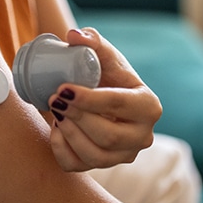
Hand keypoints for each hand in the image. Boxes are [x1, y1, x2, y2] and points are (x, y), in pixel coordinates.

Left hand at [48, 28, 162, 171]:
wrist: (100, 91)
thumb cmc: (104, 69)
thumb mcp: (102, 51)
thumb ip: (91, 39)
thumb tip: (73, 36)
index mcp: (149, 105)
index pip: (118, 105)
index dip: (89, 99)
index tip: (63, 88)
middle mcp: (143, 136)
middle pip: (108, 136)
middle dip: (76, 117)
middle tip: (54, 99)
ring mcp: (126, 155)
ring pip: (96, 156)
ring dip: (69, 134)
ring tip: (55, 111)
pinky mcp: (106, 166)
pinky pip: (79, 167)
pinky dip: (61, 150)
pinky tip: (55, 128)